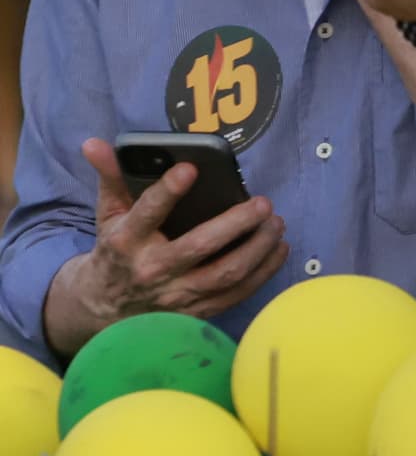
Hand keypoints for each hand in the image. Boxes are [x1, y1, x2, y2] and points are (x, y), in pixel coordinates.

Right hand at [54, 140, 285, 337]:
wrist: (103, 306)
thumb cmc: (115, 250)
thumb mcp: (108, 214)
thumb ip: (110, 178)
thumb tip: (95, 144)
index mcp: (127, 240)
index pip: (147, 213)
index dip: (168, 191)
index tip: (191, 169)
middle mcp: (152, 269)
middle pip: (199, 246)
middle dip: (236, 223)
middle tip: (263, 203)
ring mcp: (175, 295)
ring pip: (225, 273)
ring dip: (258, 247)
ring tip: (276, 222)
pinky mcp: (195, 311)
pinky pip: (236, 294)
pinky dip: (263, 272)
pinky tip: (279, 248)